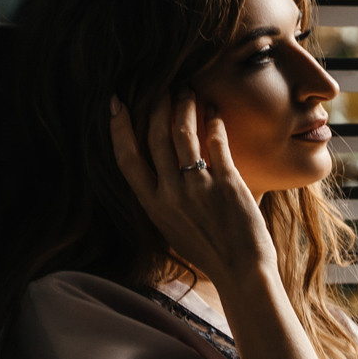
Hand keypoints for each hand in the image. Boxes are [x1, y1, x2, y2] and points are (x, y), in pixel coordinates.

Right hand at [109, 94, 277, 293]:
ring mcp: (197, 187)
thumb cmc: (210, 253)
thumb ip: (165, 199)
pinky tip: (215, 110)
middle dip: (156, 105)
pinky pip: (216, 141)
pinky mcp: (226, 182)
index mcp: (153, 206)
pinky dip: (214, 121)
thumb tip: (163, 171)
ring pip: (182, 133)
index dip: (118, 128)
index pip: (126, 159)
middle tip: (162, 87)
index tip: (116, 103)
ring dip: (184, 106)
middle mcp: (170, 194)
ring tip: (188, 90)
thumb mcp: (174, 228)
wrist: (241, 271)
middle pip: (155, 136)